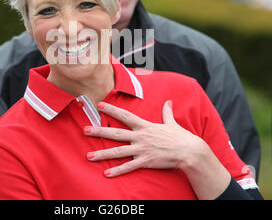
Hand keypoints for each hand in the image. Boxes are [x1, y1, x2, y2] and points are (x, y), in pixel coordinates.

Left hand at [84, 100, 203, 176]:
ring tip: (89, 156)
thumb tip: (169, 101)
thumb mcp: (172, 122)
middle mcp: (140, 137)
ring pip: (118, 152)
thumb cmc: (180, 137)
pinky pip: (129, 167)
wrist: (189, 152)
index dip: (111, 110)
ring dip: (102, 154)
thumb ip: (167, 112)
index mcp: (145, 126)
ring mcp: (141, 149)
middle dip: (99, 131)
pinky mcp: (145, 161)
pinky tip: (106, 173)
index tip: (99, 105)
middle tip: (84, 130)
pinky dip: (117, 171)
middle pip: (116, 133)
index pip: (125, 115)